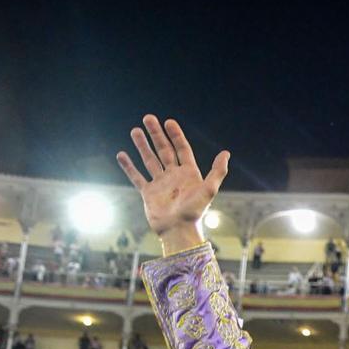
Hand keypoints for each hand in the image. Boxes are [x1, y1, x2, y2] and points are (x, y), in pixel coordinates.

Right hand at [116, 115, 229, 255]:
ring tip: (135, 131)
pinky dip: (129, 166)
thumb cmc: (195, 211)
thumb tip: (226, 153)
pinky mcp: (148, 193)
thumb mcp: (209, 189)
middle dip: (156, 134)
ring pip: (150, 160)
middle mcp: (174, 176)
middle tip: (148, 118)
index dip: (176, 135)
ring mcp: (160, 184)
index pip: (182, 149)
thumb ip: (218, 171)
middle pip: (164, 150)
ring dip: (142, 146)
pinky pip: (137, 177)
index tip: (168, 121)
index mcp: (189, 173)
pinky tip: (122, 155)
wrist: (178, 230)